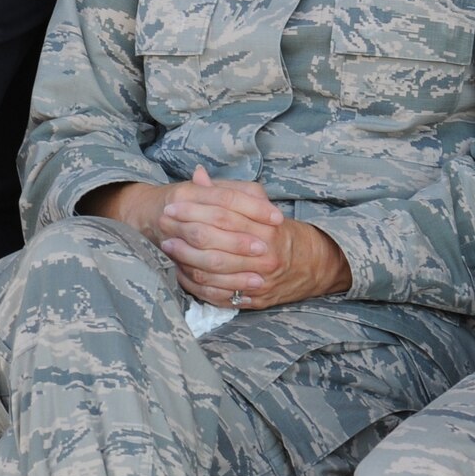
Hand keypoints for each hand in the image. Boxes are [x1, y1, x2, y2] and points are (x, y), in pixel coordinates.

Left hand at [162, 168, 351, 308]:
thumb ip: (227, 192)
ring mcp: (259, 281)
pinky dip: (195, 285)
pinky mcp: (254, 300)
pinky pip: (217, 295)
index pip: (222, 217)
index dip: (193, 211)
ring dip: (184, 260)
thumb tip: (198, 175)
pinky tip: (180, 272)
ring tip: (167, 247)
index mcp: (266, 229)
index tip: (171, 207)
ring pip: (211, 274)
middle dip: (183, 236)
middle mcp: (264, 256)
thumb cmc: (278, 231)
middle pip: (213, 247)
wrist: (311, 264)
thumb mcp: (258, 205)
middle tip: (162, 227)